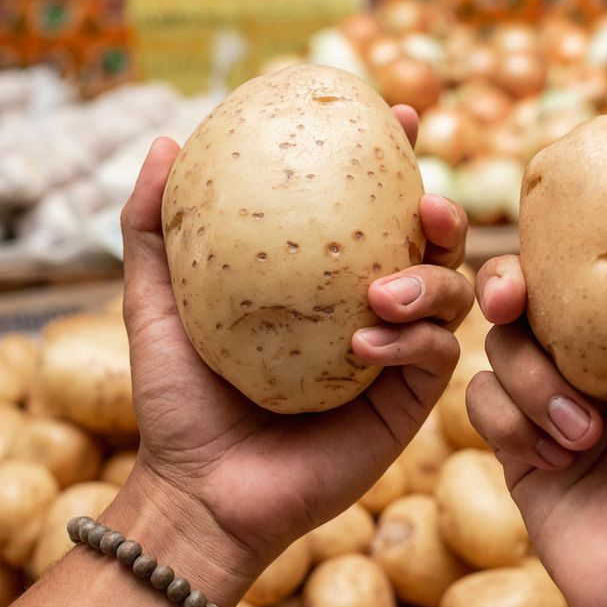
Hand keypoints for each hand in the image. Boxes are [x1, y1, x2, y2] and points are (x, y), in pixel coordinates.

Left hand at [120, 106, 471, 580]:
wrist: (202, 491)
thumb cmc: (180, 401)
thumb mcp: (158, 303)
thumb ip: (154, 228)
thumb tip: (167, 142)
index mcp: (324, 281)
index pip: (373, 210)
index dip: (394, 157)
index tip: (394, 116)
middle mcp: (369, 309)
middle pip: (433, 245)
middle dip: (444, 213)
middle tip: (426, 202)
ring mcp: (394, 355)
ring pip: (452, 294)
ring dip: (431, 279)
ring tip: (380, 290)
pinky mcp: (408, 402)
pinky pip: (435, 355)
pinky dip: (412, 340)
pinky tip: (367, 341)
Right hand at [467, 167, 606, 606]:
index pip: (595, 256)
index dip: (563, 231)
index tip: (545, 216)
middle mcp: (598, 356)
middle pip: (529, 291)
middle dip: (510, 292)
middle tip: (511, 302)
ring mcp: (553, 397)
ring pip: (500, 348)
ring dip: (533, 388)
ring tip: (582, 436)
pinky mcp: (517, 440)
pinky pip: (482, 402)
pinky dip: (512, 426)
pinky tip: (554, 463)